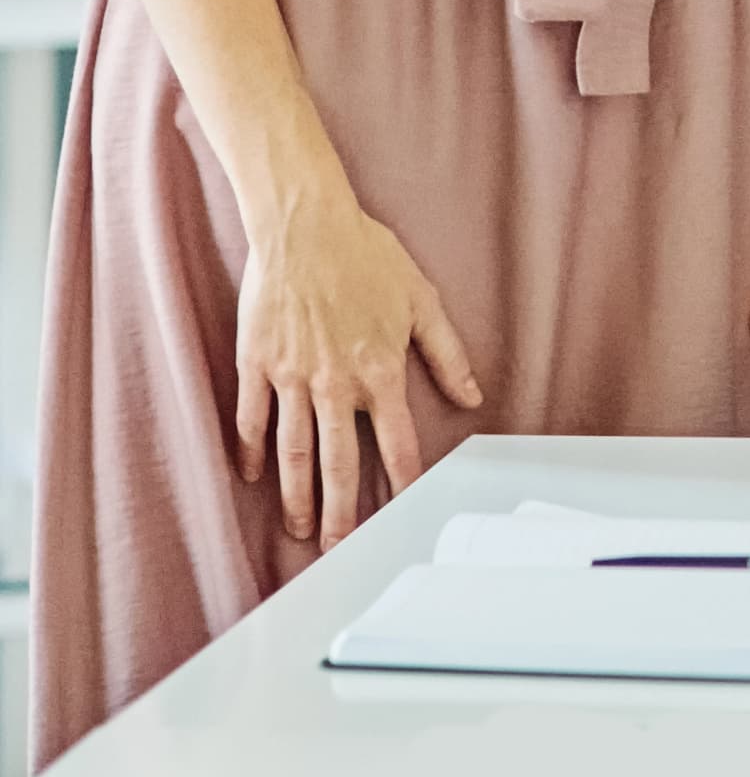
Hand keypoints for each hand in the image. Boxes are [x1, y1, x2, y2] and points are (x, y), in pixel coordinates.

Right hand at [234, 189, 483, 546]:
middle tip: (341, 550)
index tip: (405, 513)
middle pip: (339, 463)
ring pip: (292, 452)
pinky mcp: (257, 365)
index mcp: (380, 370)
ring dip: (297, 496)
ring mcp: (291, 377)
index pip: (397, 443)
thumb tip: (472, 395)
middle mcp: (335, 384)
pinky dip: (250, 451)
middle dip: (343, 512)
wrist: (305, 226)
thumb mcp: (422, 300)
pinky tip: (251, 477)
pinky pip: (251, 419)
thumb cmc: (369, 257)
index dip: (404, 481)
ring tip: (302, 529)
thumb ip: (447, 353)